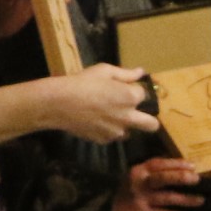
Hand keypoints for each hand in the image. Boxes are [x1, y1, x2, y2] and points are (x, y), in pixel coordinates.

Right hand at [39, 63, 160, 144]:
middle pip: (151, 125)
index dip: (135, 91)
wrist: (59, 104)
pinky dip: (108, 130)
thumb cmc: (82, 82)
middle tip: (139, 114)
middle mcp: (128, 116)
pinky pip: (112, 136)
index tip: (126, 89)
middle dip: (150, 120)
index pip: (144, 95)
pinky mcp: (104, 140)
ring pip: (130, 132)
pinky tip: (96, 121)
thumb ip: (126, 74)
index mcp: (130, 97)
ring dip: (125, 125)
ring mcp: (116, 131)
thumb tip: (141, 73)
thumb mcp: (104, 71)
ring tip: (109, 116)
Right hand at [111, 155, 204, 210]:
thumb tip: (171, 172)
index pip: (159, 163)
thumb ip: (146, 175)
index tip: (192, 165)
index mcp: (137, 171)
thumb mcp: (129, 178)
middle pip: (164, 178)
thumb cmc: (117, 194)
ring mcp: (141, 199)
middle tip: (197, 180)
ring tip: (200, 200)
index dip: (176, 163)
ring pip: (168, 197)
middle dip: (182, 178)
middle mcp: (140, 182)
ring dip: (186, 199)